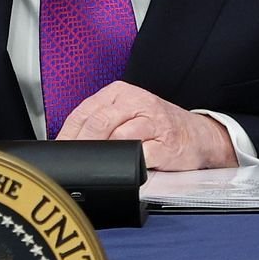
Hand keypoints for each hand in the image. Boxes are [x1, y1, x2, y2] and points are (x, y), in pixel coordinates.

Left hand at [55, 80, 238, 170]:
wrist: (199, 135)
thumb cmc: (157, 125)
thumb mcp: (126, 113)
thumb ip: (101, 121)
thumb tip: (68, 143)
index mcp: (120, 93)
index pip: (84, 112)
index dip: (68, 134)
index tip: (60, 149)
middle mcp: (136, 102)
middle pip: (99, 123)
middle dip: (81, 144)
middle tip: (74, 160)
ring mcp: (153, 122)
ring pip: (118, 137)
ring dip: (103, 153)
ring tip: (95, 164)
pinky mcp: (166, 143)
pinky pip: (140, 155)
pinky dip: (127, 163)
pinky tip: (121, 167)